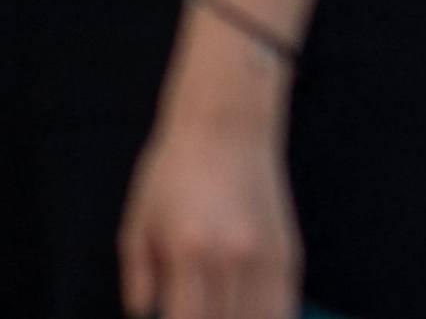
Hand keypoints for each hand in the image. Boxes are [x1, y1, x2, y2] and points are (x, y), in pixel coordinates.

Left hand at [117, 102, 295, 318]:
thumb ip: (139, 276)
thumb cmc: (174, 171)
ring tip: (222, 314)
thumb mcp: (138, 221)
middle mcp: (233, 259)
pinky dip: (270, 318)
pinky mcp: (287, 251)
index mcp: (190, 252)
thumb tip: (146, 313)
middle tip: (196, 313)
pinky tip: (251, 316)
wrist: (227, 126)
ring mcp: (266, 256)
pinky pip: (283, 306)